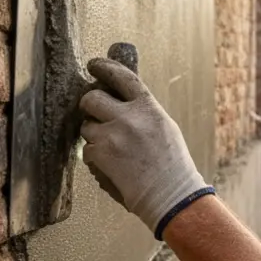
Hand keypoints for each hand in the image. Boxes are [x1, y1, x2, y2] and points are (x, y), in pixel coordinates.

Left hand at [79, 58, 207, 233]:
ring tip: (113, 150)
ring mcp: (112, 135)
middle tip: (93, 113)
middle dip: (89, 105)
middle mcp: (129, 116)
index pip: (122, 77)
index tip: (94, 65)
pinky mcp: (100, 154)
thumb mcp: (165, 127)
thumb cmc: (173, 165)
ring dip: (94, 136)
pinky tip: (112, 166)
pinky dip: (95, 158)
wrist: (170, 194)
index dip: (105, 67)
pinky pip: (87, 150)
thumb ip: (143, 112)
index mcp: (148, 107)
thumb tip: (123, 103)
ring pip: (87, 126)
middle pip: (92, 98)